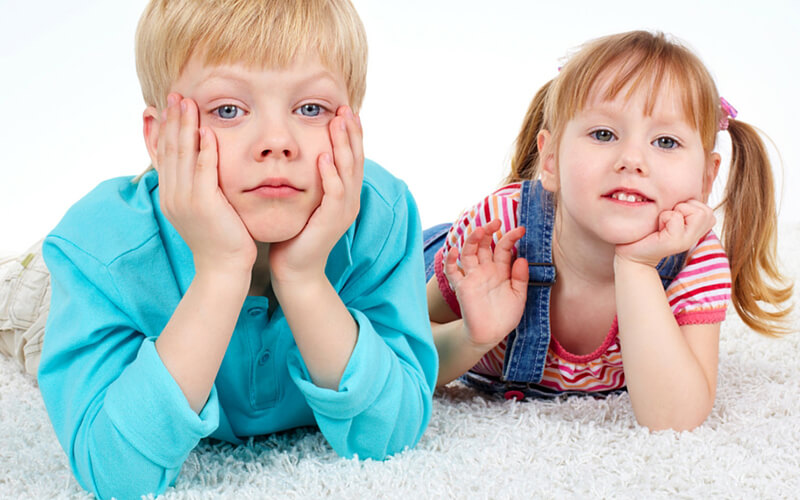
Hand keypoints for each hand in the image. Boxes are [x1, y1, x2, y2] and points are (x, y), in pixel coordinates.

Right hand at [155, 93, 255, 276]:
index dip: (162, 129)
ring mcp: (185, 200)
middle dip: (171, 120)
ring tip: (187, 103)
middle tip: (175, 95)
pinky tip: (207, 131)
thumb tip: (198, 161)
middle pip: (169, 150)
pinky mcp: (203, 204)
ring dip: (185, 127)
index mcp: (170, 195)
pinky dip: (204, 150)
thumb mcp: (202, 208)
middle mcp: (172, 195)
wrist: (223, 268)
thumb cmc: (220, 238)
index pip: (162, 155)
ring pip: (182, 155)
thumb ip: (197, 185)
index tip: (165, 106)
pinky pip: (203, 170)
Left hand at [269, 106, 363, 285]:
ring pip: (349, 171)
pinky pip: (335, 193)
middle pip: (356, 159)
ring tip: (339, 122)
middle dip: (352, 132)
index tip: (344, 109)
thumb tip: (300, 151)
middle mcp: (350, 200)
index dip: (351, 133)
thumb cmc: (295, 233)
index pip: (353, 157)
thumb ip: (309, 178)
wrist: (295, 269)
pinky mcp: (332, 221)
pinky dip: (331, 174)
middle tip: (346, 107)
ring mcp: (344, 211)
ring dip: (344, 145)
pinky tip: (324, 157)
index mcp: (345, 193)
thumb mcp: (305, 199)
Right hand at [445, 219, 528, 348]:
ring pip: (469, 252)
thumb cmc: (505, 316)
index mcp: (501, 270)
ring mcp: (473, 277)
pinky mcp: (462, 287)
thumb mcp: (519, 296)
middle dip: (489, 231)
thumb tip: (522, 259)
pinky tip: (454, 251)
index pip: (503, 247)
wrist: (491, 334)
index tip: (521, 229)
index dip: (511, 237)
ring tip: (479, 230)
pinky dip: (451, 261)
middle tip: (496, 221)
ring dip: (472, 239)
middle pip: (484, 244)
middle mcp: (486, 270)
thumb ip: (520, 278)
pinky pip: (453, 272)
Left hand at [615, 199, 714, 266]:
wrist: (632, 252)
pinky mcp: (675, 242)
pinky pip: (676, 217)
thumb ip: (684, 204)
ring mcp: (687, 241)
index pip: (706, 207)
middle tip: (667, 220)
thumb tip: (688, 185)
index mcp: (698, 229)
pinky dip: (665, 217)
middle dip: (684, 207)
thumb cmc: (648, 229)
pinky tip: (658, 228)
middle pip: (705, 210)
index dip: (687, 206)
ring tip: (663, 223)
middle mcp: (695, 236)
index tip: (671, 218)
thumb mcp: (670, 212)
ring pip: (697, 212)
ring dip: (675, 212)